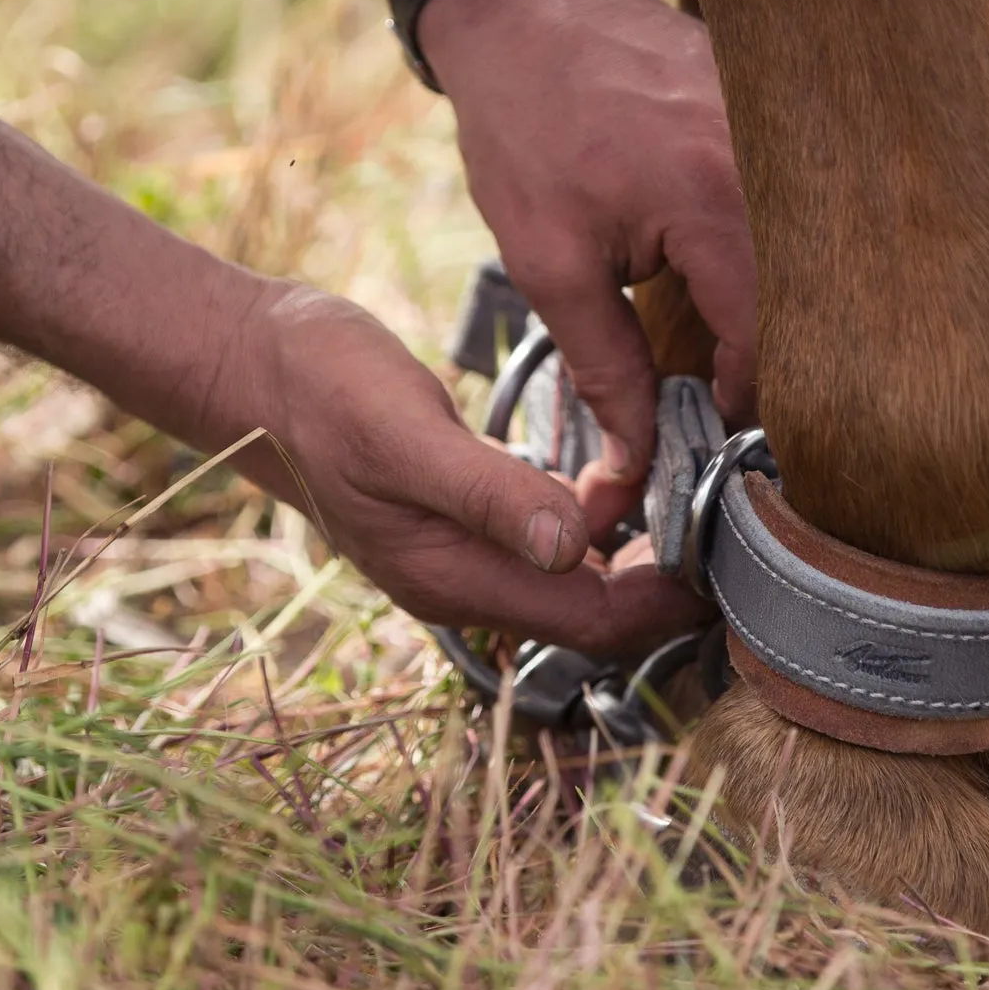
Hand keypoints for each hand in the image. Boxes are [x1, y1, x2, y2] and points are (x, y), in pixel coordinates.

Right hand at [220, 282, 707, 655]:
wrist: (251, 364)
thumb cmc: (321, 388)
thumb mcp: (407, 433)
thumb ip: (489, 492)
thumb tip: (573, 548)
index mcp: (451, 576)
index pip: (591, 625)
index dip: (668, 602)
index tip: (729, 555)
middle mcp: (461, 582)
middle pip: (594, 619)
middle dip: (668, 589)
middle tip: (737, 529)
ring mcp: (458, 555)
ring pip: (575, 587)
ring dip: (640, 560)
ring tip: (702, 504)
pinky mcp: (460, 519)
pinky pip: (548, 549)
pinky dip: (600, 530)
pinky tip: (632, 486)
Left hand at [417, 0, 758, 520]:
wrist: (518, 7)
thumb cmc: (524, 126)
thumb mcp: (548, 261)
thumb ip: (605, 367)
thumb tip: (634, 463)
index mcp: (713, 199)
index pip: (770, 335)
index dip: (746, 399)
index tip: (711, 429)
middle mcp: (771, 158)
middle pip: (810, 296)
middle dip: (776, 358)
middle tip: (728, 393)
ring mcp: (783, 122)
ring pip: (812, 249)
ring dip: (781, 302)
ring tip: (733, 335)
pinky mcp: (778, 104)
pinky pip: (801, 198)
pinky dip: (779, 245)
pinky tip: (740, 264)